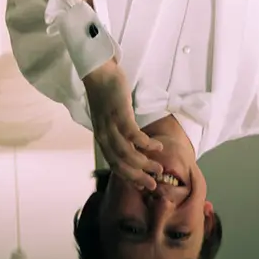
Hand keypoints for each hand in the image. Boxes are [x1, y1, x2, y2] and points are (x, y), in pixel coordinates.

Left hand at [83, 60, 163, 191]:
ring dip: (144, 163)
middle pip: (121, 164)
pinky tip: (157, 147)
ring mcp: (111, 127)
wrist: (99, 73)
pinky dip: (146, 144)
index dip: (129, 178)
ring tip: (159, 167)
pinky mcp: (119, 115)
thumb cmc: (106, 95)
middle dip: (138, 177)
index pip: (114, 165)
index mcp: (102, 139)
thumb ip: (118, 134)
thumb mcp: (109, 120)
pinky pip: (134, 136)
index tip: (142, 185)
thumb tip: (133, 146)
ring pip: (127, 154)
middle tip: (153, 184)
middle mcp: (104, 136)